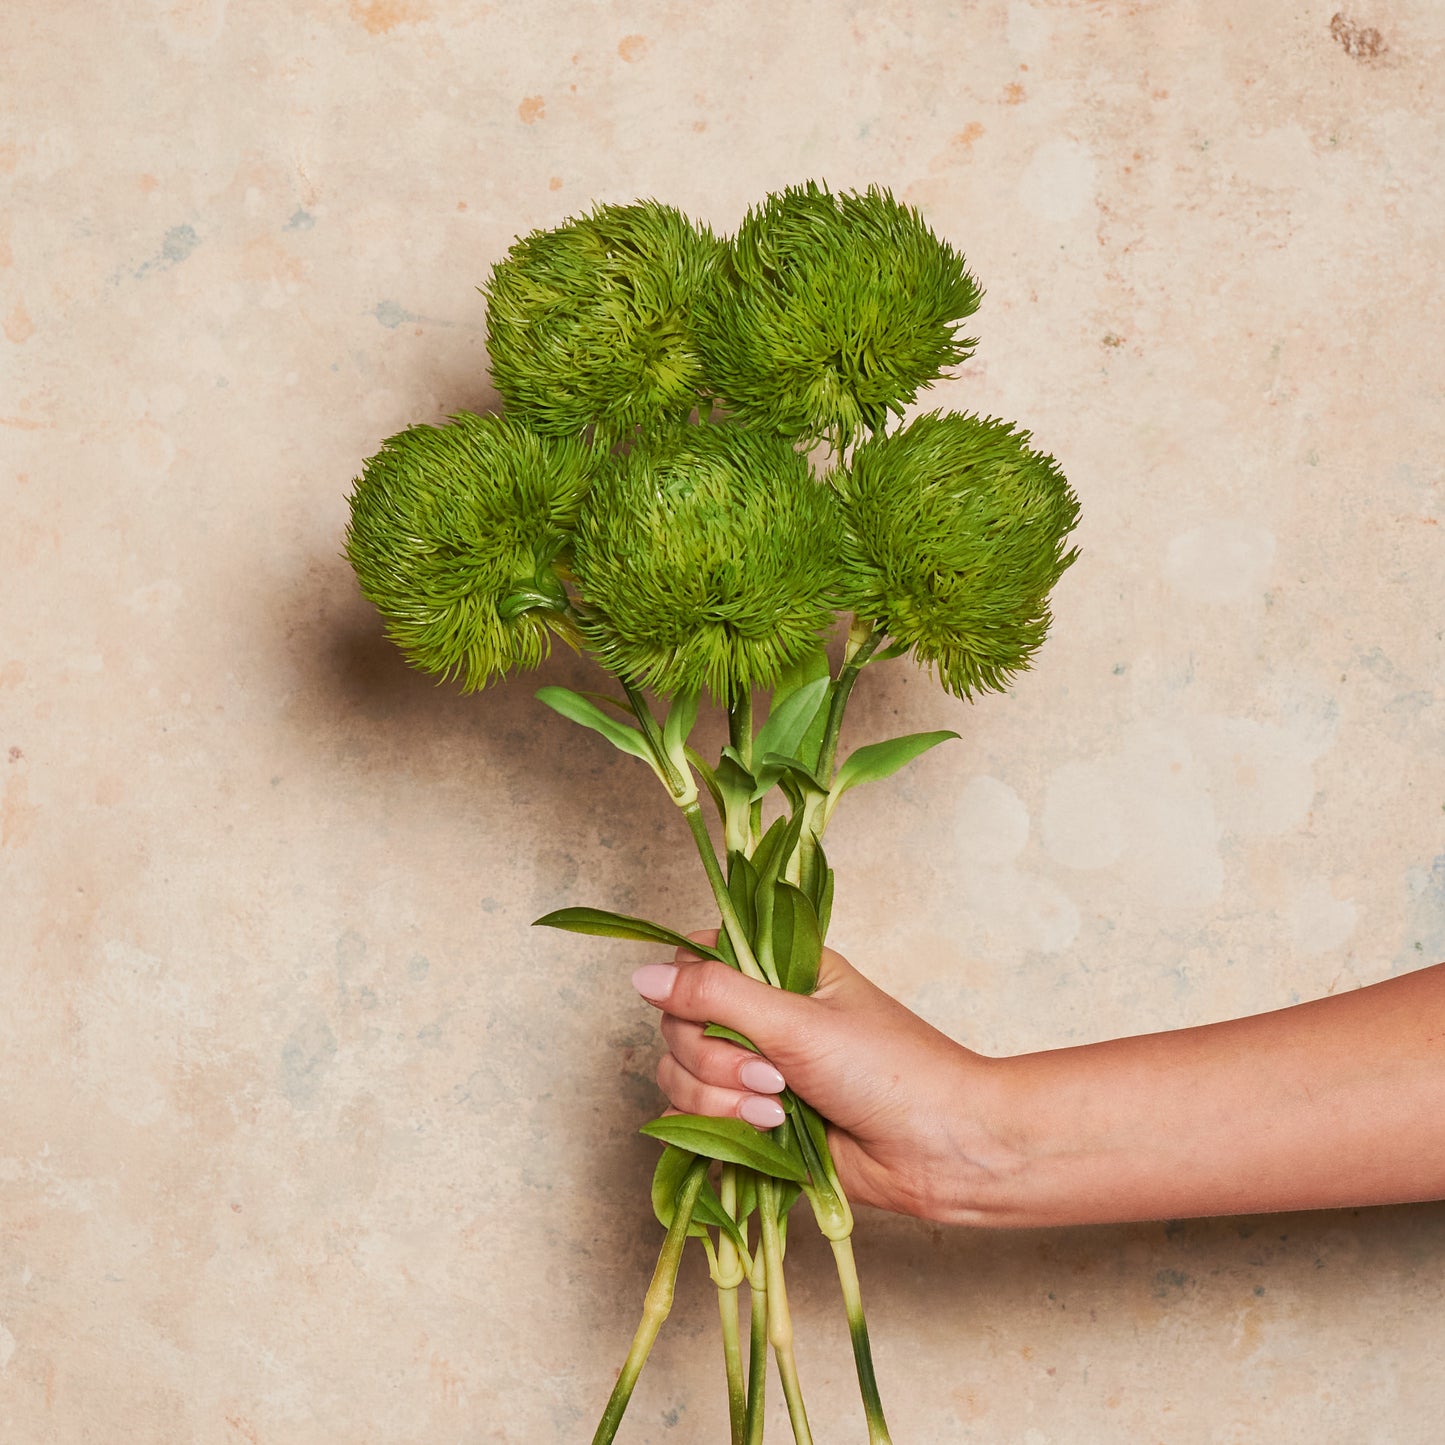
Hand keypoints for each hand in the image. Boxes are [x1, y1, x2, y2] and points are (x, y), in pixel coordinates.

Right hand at [632, 935, 1016, 1221]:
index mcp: (777, 971)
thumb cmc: (891, 1071)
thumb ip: (716, 996)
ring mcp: (756, 1073)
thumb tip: (642, 976)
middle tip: (772, 1075)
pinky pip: (700, 1123)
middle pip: (677, 1026)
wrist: (942, 1150)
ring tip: (779, 1110)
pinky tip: (768, 1135)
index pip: (695, 963)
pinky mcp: (755, 1124)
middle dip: (713, 1059)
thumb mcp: (799, 1020)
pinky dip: (722, 1131)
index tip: (709, 1013)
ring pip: (681, 1078)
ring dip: (722, 1099)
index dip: (688, 990)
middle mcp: (761, 1017)